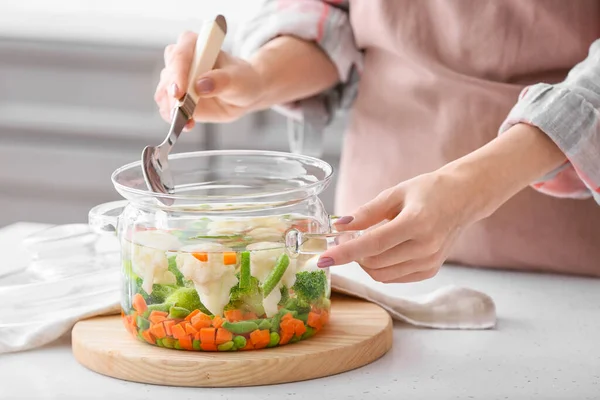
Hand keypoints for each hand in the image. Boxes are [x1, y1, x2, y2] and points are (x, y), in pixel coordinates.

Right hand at [154, 31, 264, 128]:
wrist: (242, 94)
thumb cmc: (241, 80)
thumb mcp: (237, 79)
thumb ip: (221, 80)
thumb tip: (201, 84)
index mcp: (193, 44)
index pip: (179, 56)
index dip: (178, 74)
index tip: (180, 92)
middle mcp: (179, 60)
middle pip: (168, 76)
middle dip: (172, 95)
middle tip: (181, 111)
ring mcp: (175, 80)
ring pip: (164, 94)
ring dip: (172, 109)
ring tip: (187, 121)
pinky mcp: (175, 98)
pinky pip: (168, 109)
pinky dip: (175, 119)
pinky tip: (188, 124)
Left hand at [317, 171, 483, 282]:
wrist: (464, 198)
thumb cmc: (429, 190)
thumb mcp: (396, 193)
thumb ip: (366, 212)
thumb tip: (339, 225)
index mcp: (416, 223)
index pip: (372, 244)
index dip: (344, 253)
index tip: (323, 258)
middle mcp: (425, 247)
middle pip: (374, 262)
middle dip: (351, 253)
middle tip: (345, 236)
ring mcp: (429, 262)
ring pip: (381, 274)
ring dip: (364, 261)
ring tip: (362, 241)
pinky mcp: (430, 270)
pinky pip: (394, 277)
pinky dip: (379, 267)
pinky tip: (380, 250)